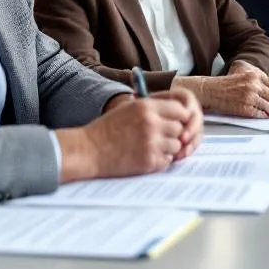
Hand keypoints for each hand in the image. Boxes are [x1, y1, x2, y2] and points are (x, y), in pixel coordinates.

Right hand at [56, 90, 201, 182]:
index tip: (173, 122)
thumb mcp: (129, 109)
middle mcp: (151, 123)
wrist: (88, 150)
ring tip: (150, 148)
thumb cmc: (106, 129)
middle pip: (180, 129)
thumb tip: (178, 113)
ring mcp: (151, 143)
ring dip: (167, 149)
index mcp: (146, 107)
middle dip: (172, 134)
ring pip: (176, 146)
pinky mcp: (149, 161)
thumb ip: (152, 108)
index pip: (180, 109)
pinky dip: (160, 161)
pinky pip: (167, 161)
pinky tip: (146, 157)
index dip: (179, 117)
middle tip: (159, 137)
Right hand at [178, 66, 268, 118]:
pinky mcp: (245, 107)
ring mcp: (250, 96)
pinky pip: (259, 114)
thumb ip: (259, 85)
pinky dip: (262, 116)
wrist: (210, 90)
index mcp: (255, 75)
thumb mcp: (245, 78)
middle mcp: (254, 84)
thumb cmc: (226, 85)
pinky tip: (260, 116)